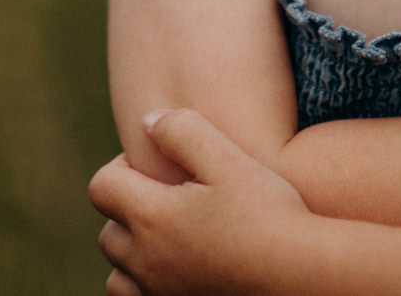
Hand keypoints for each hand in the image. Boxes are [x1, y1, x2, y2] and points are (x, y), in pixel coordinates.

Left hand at [90, 109, 311, 294]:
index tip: (160, 162)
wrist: (299, 276)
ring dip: (133, 251)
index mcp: (152, 219)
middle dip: (128, 207)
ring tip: (174, 233)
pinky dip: (146, 283)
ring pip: (118, 275)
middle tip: (171, 193)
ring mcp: (159, 295)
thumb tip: (148, 121)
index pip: (102, 187)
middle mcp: (146, 264)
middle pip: (108, 232)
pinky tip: (183, 264)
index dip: (121, 166)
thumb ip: (183, 131)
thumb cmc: (267, 213)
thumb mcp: (229, 158)